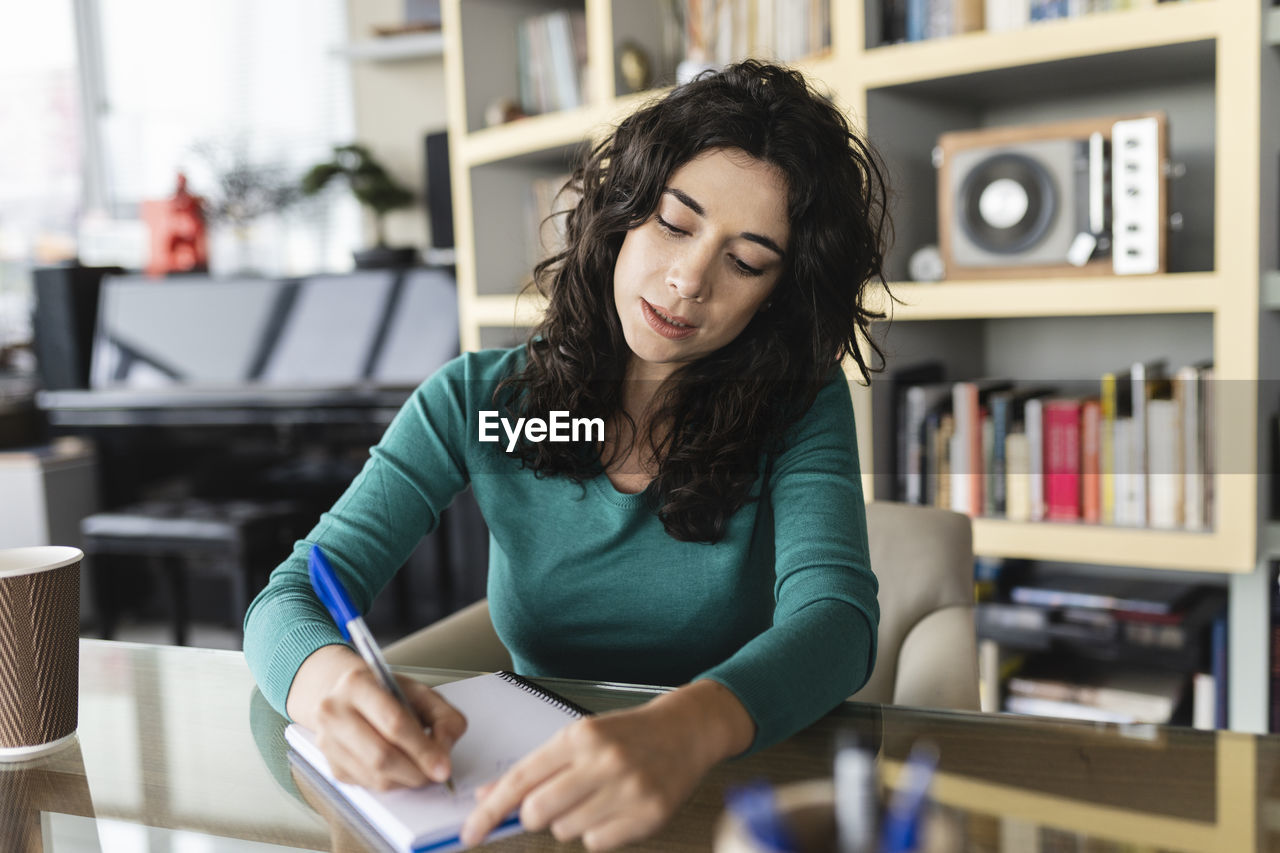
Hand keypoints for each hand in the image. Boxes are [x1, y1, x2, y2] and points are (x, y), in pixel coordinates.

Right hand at [287, 645, 467, 790]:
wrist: (344, 696)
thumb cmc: (385, 693)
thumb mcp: (420, 691)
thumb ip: (443, 716)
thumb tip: (443, 752)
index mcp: (358, 684)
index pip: (394, 723)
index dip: (422, 749)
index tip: (443, 767)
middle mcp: (334, 712)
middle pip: (381, 755)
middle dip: (416, 771)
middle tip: (436, 774)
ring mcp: (327, 741)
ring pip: (374, 776)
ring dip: (405, 780)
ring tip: (421, 770)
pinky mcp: (330, 765)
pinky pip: (367, 785)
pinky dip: (391, 782)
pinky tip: (400, 769)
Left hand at [459, 679, 753, 849]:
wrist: (685, 732)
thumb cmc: (628, 735)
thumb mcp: (578, 739)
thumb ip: (535, 768)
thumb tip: (489, 797)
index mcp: (580, 737)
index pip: (521, 779)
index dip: (490, 810)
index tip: (470, 832)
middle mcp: (604, 761)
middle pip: (538, 811)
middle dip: (533, 815)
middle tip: (552, 803)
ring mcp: (628, 790)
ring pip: (566, 830)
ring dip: (570, 821)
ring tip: (596, 797)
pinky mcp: (648, 816)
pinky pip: (596, 844)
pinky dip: (597, 833)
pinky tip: (614, 809)